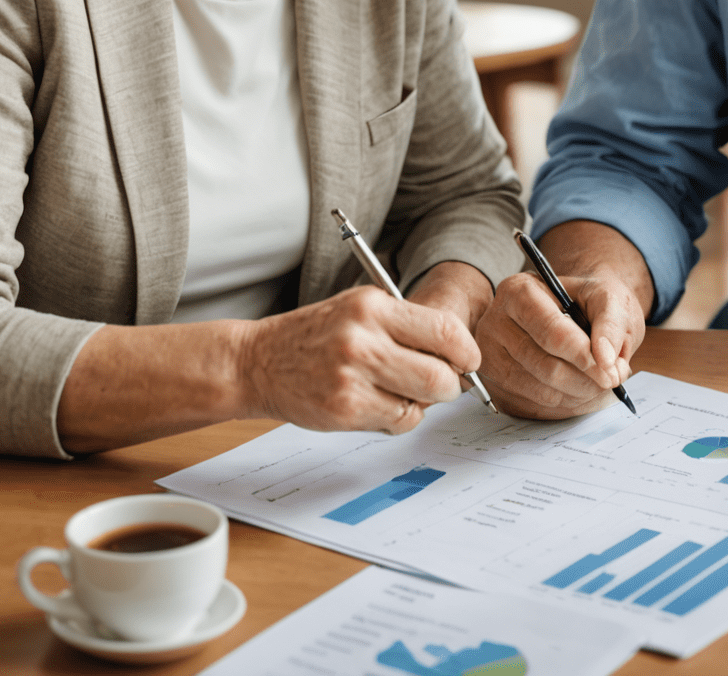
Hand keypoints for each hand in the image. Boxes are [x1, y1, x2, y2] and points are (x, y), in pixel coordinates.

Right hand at [236, 285, 482, 433]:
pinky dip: (400, 417)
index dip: (466, 351)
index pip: (444, 330)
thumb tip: (457, 355)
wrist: (258, 360)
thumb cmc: (317, 335)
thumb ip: (406, 325)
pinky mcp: (344, 409)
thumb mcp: (360, 309)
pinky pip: (397, 421)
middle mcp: (364, 339)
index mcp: (374, 306)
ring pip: (421, 402)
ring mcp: (353, 377)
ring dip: (423, 403)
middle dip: (451, 385)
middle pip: (440, 375)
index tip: (469, 360)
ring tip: (403, 391)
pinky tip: (381, 404)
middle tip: (444, 384)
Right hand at [476, 269, 646, 418]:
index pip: (550, 331)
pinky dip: (566, 404)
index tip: (610, 370)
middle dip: (586, 379)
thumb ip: (610, 324)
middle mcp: (496, 323)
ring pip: (540, 391)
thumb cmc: (587, 302)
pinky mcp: (496, 385)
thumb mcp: (608, 298)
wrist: (573, 311)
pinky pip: (534, 407)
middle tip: (612, 379)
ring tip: (600, 384)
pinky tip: (582, 391)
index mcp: (519, 291)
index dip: (583, 354)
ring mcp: (491, 357)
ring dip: (579, 394)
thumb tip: (605, 359)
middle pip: (545, 365)